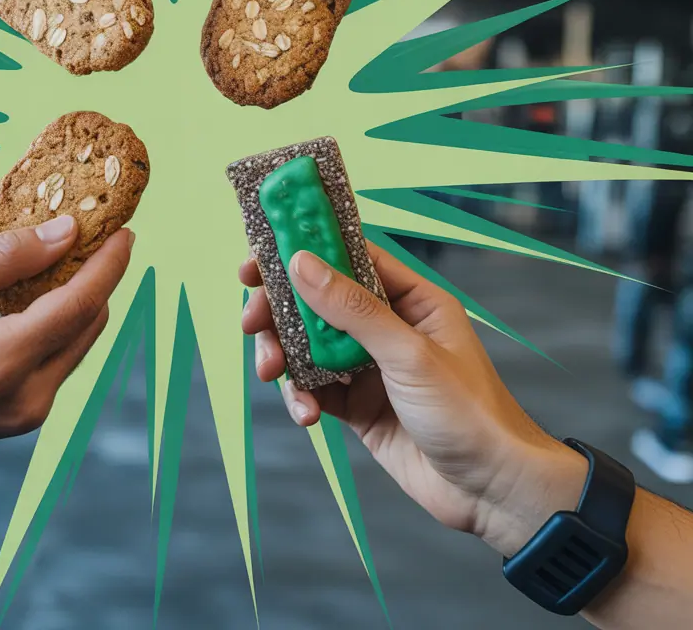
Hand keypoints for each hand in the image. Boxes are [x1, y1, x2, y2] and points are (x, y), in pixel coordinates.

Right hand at [0, 214, 132, 461]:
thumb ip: (7, 257)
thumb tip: (66, 232)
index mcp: (3, 362)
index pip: (80, 304)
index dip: (109, 263)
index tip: (126, 232)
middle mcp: (27, 397)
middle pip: (90, 324)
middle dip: (99, 278)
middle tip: (96, 237)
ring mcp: (29, 415)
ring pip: (79, 344)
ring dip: (81, 301)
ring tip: (70, 259)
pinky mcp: (24, 419)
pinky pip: (60, 361)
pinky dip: (60, 326)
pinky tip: (44, 295)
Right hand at [240, 243, 588, 556]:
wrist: (492, 493)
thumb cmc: (470, 414)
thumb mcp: (409, 355)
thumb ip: (353, 309)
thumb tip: (302, 264)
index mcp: (410, 299)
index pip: (348, 257)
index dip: (302, 250)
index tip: (258, 256)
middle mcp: (386, 326)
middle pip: (316, 301)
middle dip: (278, 310)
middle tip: (250, 322)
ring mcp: (368, 366)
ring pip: (307, 345)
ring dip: (283, 356)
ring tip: (272, 373)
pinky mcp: (357, 405)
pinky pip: (313, 388)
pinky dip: (301, 396)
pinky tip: (306, 414)